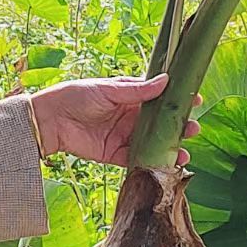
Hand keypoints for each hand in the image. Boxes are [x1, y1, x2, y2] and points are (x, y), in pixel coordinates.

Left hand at [28, 73, 201, 166]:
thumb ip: (136, 90)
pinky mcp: (115, 154)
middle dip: (179, 126)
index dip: (177, 99)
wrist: (51, 120)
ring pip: (153, 144)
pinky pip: (137, 160)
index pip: (159, 97)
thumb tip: (166, 80)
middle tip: (193, 128)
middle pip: (161, 123)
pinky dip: (152, 164)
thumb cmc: (77, 96)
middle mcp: (130, 117)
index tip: (196, 100)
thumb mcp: (108, 89)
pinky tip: (166, 166)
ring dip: (170, 148)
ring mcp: (124, 136)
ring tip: (184, 153)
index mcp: (130, 97)